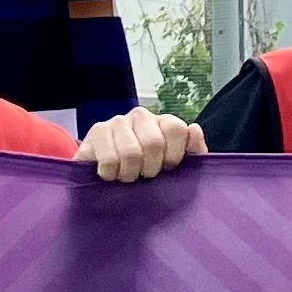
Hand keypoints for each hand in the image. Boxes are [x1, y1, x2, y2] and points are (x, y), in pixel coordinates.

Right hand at [83, 110, 203, 182]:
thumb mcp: (176, 164)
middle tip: (144, 175)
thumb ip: (193, 150)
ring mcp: (117, 121)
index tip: (166, 168)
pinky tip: (111, 173)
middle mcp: (141, 116)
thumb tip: (194, 129)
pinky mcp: (97, 132)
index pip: (176, 129)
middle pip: (153, 142)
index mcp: (163, 121)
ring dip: (130, 173)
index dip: (173, 156)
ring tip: (127, 175)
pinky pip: (109, 159)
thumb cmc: (147, 169)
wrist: (107, 172)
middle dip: (150, 168)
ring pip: (130, 152)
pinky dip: (111, 174)